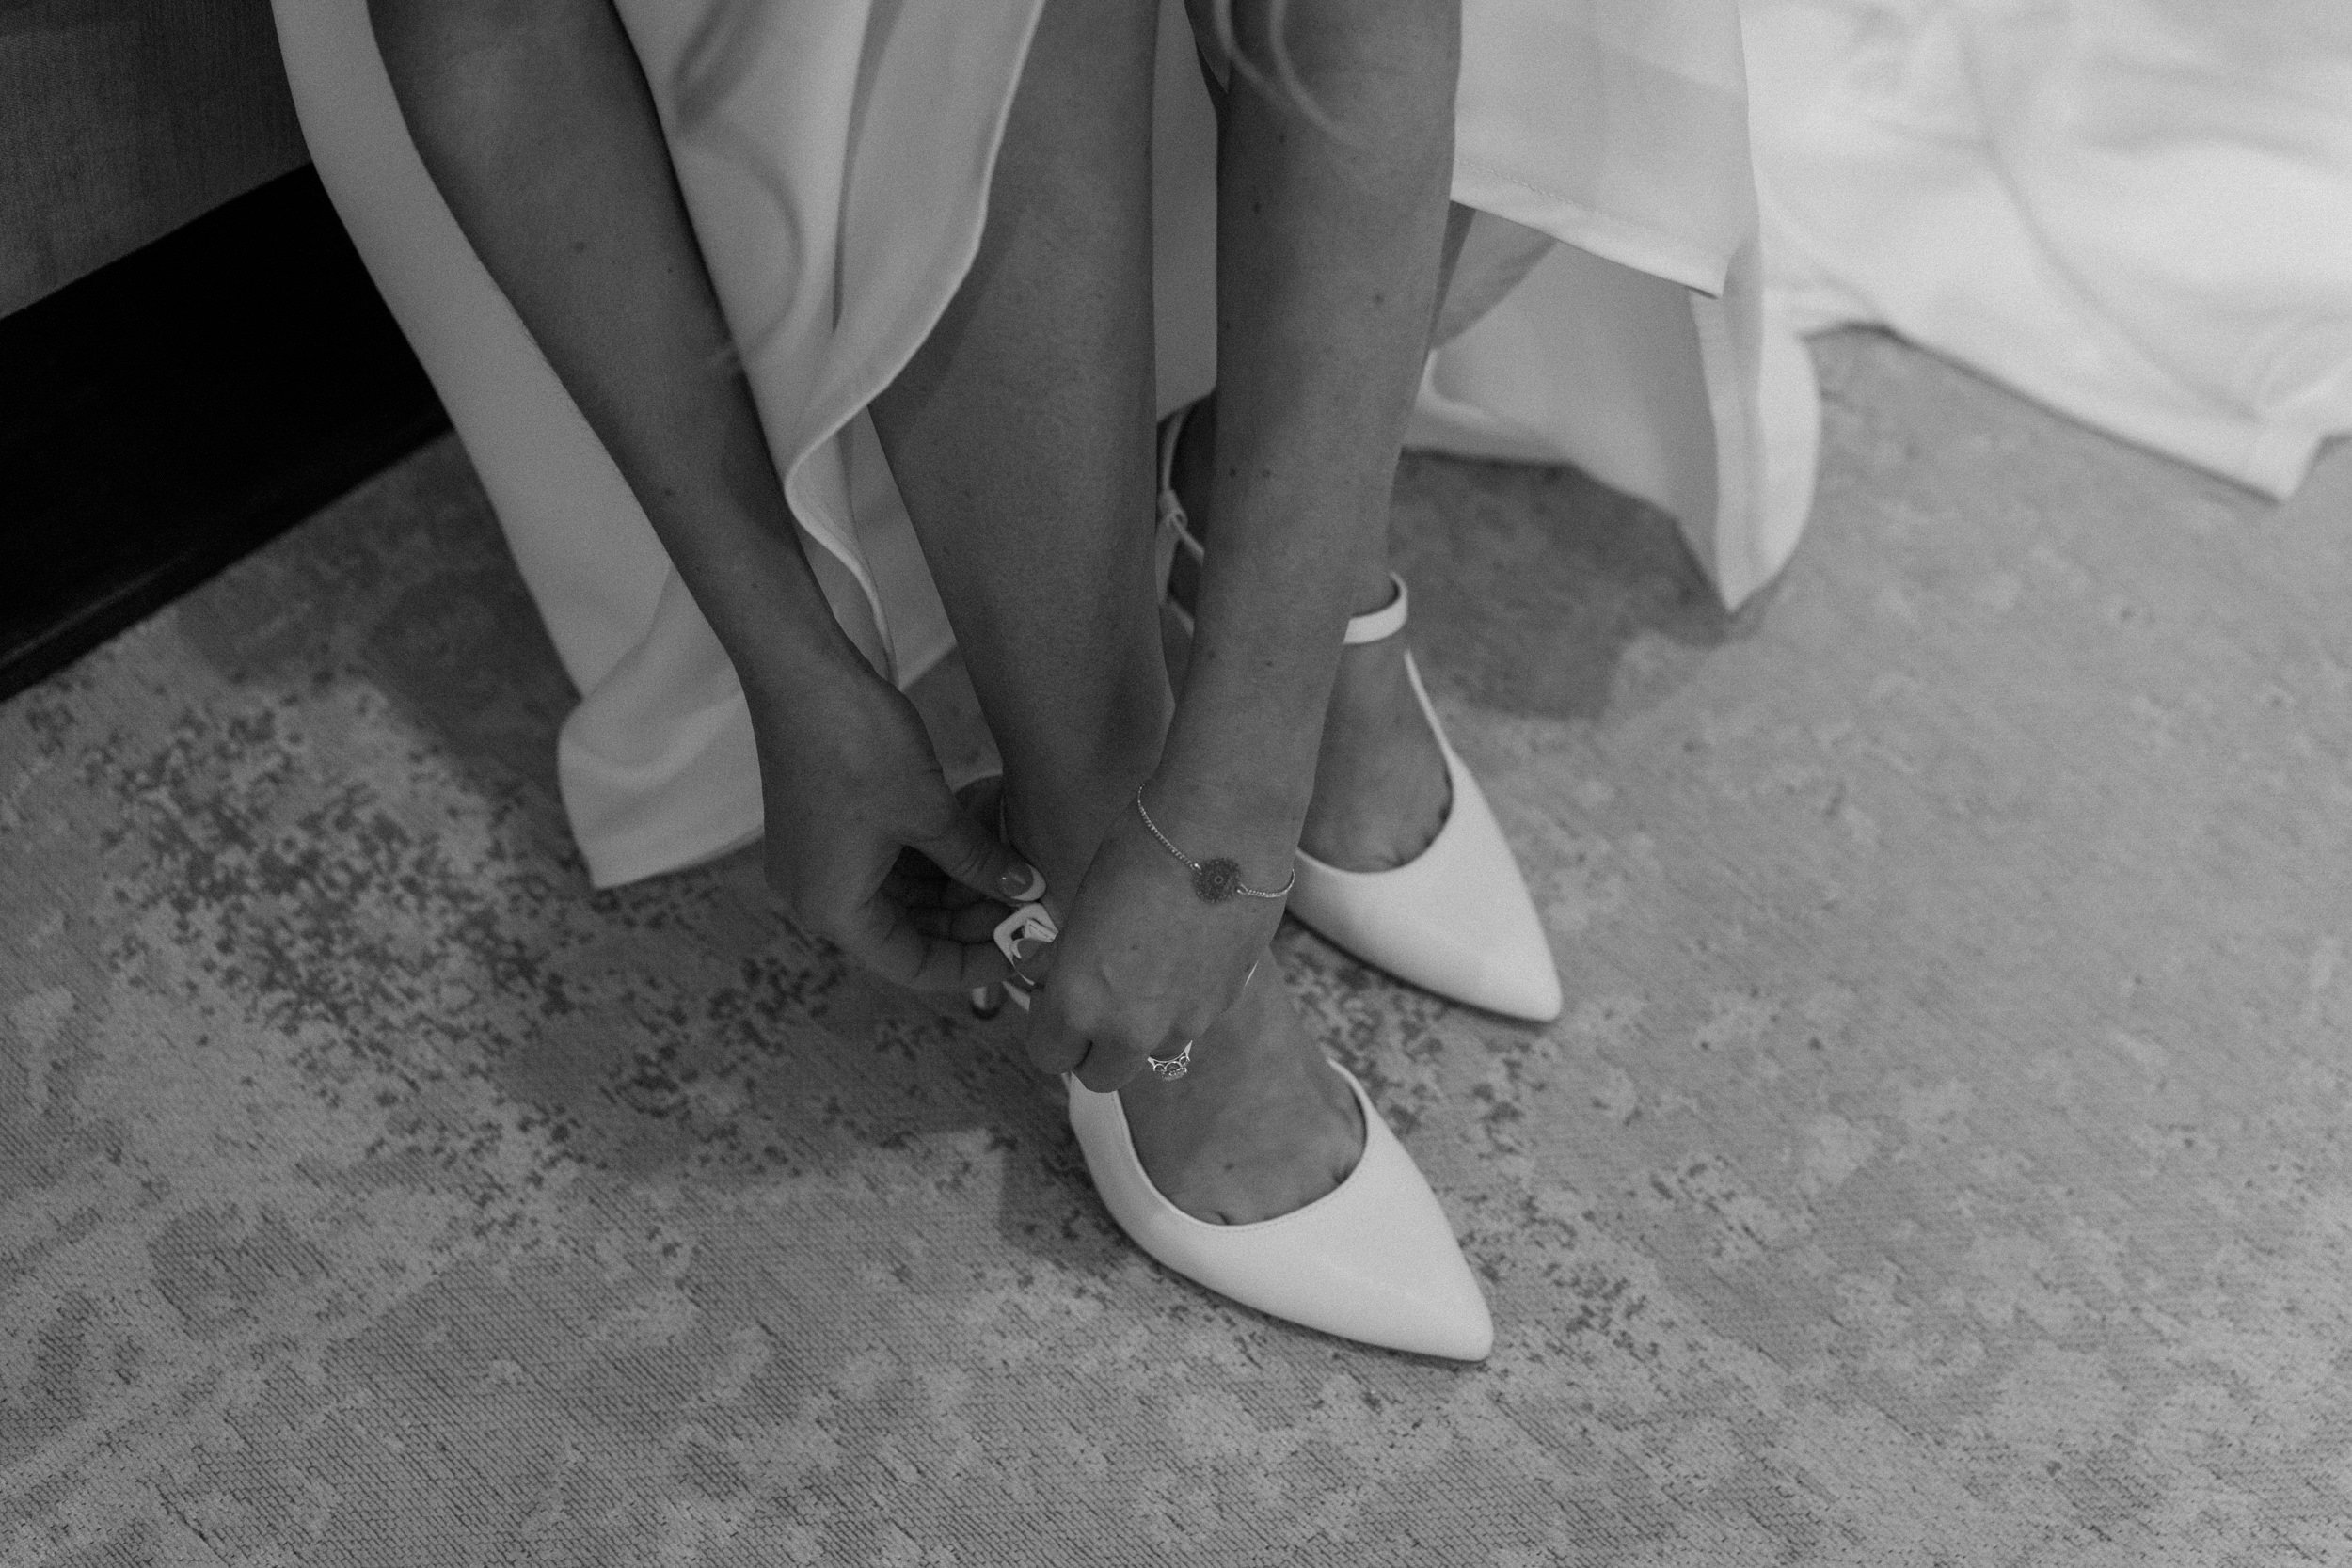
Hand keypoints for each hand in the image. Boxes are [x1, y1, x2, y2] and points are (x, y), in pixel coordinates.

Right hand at [747, 654, 1041, 991]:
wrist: (803, 674)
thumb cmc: (856, 745)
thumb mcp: (930, 812)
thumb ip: (979, 862)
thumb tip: (1025, 891)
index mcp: (835, 911)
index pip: (912, 965)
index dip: (972, 965)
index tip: (1020, 952)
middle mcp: (817, 897)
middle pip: (906, 932)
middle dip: (968, 920)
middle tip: (1026, 906)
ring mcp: (817, 863)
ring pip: (900, 897)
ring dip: (953, 887)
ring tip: (1011, 873)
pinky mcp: (824, 831)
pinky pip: (885, 865)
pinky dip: (930, 860)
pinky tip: (977, 845)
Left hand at [1020, 790, 1284, 1089]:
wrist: (1221, 828)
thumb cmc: (1139, 851)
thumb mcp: (1080, 905)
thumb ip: (1062, 958)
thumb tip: (1040, 970)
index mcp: (1080, 1004)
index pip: (1049, 1056)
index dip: (1049, 1032)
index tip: (1055, 1006)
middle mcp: (1132, 1028)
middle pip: (1100, 1076)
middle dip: (1093, 1048)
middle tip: (1096, 1003)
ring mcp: (1186, 1021)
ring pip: (1153, 1053)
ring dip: (1144, 1028)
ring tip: (1147, 970)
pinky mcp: (1226, 1002)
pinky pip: (1194, 1020)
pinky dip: (1184, 1000)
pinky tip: (1187, 949)